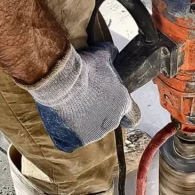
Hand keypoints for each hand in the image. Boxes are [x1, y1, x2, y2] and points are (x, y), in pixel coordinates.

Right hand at [25, 44, 139, 152]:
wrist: (62, 80)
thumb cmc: (85, 67)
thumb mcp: (101, 56)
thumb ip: (110, 55)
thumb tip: (112, 52)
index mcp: (122, 104)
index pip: (134, 116)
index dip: (128, 114)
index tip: (122, 114)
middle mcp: (111, 122)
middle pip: (108, 122)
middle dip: (98, 112)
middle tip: (83, 99)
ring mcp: (94, 133)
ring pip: (89, 131)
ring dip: (81, 121)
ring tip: (68, 105)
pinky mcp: (76, 139)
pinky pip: (71, 142)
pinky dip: (66, 135)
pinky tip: (60, 124)